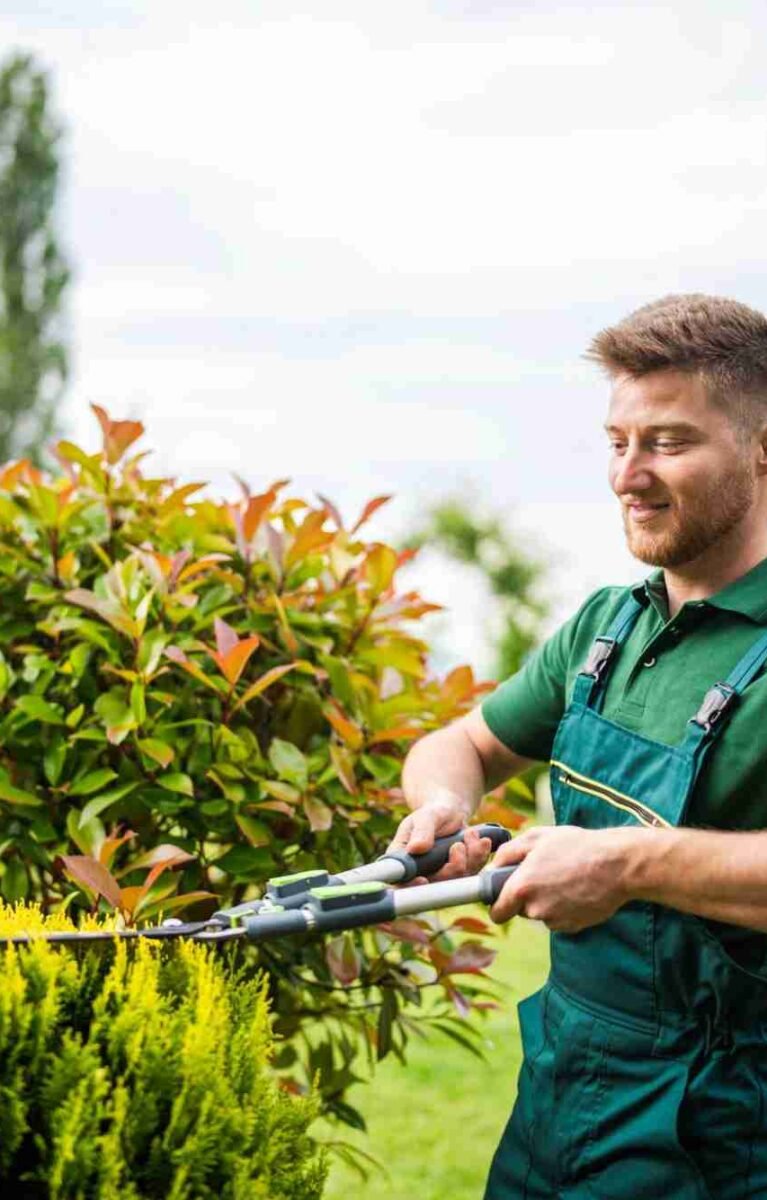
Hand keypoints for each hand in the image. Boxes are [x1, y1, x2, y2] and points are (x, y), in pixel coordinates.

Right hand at [387, 800, 492, 881]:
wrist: (451, 811)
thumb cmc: (433, 813)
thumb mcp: (426, 817)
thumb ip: (421, 831)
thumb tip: (415, 848)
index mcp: (405, 859)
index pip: (402, 881)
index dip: (411, 886)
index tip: (423, 880)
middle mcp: (423, 872)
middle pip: (437, 884)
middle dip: (453, 867)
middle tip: (458, 845)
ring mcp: (443, 875)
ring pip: (458, 880)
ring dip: (470, 858)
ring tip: (471, 834)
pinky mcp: (461, 873)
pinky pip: (474, 872)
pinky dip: (480, 856)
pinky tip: (482, 840)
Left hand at [489, 824, 638, 932]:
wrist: (616, 865)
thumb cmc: (577, 846)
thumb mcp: (537, 838)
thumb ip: (508, 853)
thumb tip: (492, 868)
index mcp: (522, 887)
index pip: (497, 912)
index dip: (498, 904)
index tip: (502, 896)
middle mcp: (536, 909)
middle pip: (520, 910)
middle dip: (527, 896)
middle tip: (544, 873)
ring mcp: (556, 920)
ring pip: (542, 913)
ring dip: (547, 900)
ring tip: (566, 877)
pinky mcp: (573, 927)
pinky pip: (560, 919)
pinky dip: (564, 907)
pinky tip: (577, 889)